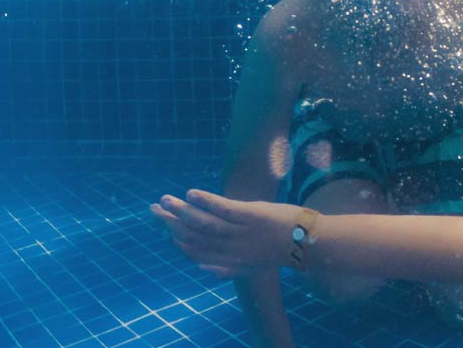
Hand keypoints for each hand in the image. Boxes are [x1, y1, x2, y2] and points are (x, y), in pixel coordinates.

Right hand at [150, 190, 300, 278]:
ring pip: (204, 222)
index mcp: (229, 262)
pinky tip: (190, 193)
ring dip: (181, 211)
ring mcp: (241, 232)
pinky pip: (224, 209)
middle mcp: (231, 249)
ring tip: (166, 200)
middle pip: (193, 236)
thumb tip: (202, 269)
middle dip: (171, 223)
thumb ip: (227, 269)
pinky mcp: (252, 215)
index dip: (176, 241)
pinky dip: (206, 201)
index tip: (164, 229)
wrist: (308, 242)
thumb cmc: (280, 251)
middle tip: (154, 209)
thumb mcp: (253, 267)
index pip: (194, 253)